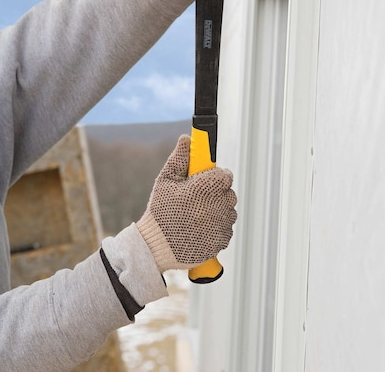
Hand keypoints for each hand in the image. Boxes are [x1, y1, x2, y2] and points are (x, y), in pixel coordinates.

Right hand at [136, 135, 236, 272]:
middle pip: (229, 193)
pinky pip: (227, 228)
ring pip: (229, 211)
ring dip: (218, 210)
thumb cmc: (160, 211)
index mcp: (205, 187)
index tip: (207, 180)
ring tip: (196, 215)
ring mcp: (221, 224)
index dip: (217, 176)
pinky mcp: (222, 241)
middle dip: (217, 193)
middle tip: (198, 198)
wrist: (155, 247)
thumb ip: (179, 158)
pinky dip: (217, 227)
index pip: (226, 175)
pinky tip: (200, 228)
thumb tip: (187, 139)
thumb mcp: (165, 180)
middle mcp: (217, 205)